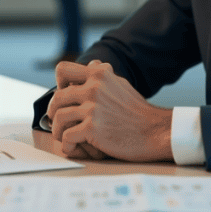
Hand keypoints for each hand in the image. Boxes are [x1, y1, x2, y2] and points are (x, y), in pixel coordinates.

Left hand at [47, 60, 172, 161]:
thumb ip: (103, 75)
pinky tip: (73, 147)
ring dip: (58, 130)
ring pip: (58, 117)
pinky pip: (66, 137)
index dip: (58, 84)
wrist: (156, 132)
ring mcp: (92, 107)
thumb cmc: (138, 112)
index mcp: (99, 74)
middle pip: (56, 97)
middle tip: (59, 122)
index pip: (63, 70)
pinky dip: (67, 145)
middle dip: (54, 112)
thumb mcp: (120, 84)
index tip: (63, 96)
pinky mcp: (92, 127)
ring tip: (64, 137)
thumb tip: (92, 64)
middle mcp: (94, 87)